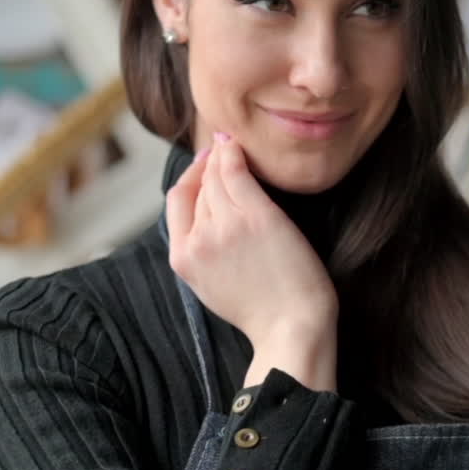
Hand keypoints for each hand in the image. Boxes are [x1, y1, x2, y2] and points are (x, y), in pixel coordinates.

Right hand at [165, 133, 337, 390]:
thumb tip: (204, 219)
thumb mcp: (213, 285)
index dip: (188, 179)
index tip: (202, 166)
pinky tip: (237, 144)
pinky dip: (234, 154)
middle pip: (197, 187)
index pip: (176, 203)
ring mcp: (225, 226)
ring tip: (231, 144)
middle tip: (221, 148)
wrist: (292, 325)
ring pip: (215, 178)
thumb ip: (202, 251)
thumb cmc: (263, 309)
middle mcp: (198, 240)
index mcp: (183, 260)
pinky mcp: (255, 216)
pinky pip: (236, 173)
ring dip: (222, 156)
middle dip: (207, 165)